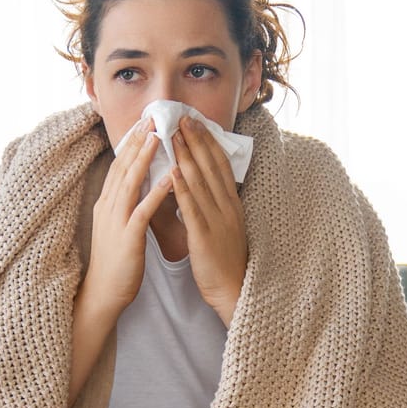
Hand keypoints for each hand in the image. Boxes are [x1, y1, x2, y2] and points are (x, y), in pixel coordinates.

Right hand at [84, 117, 172, 310]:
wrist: (103, 294)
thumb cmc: (115, 262)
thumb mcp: (118, 226)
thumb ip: (125, 203)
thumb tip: (138, 183)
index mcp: (107, 203)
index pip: (119, 165)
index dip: (131, 142)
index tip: (143, 122)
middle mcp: (108, 207)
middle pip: (123, 167)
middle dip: (137, 141)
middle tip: (151, 117)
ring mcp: (116, 221)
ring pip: (130, 183)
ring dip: (145, 159)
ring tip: (159, 137)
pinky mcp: (128, 238)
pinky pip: (142, 211)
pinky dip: (155, 193)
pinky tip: (168, 179)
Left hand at [170, 116, 249, 323]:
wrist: (233, 290)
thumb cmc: (225, 260)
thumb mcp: (224, 225)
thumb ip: (213, 204)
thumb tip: (198, 184)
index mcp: (231, 203)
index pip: (220, 165)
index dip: (207, 142)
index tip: (195, 122)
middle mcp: (227, 207)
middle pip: (211, 167)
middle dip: (196, 140)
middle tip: (182, 117)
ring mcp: (217, 220)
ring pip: (201, 182)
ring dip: (186, 156)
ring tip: (173, 135)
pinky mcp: (205, 236)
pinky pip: (192, 208)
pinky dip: (182, 188)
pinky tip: (172, 171)